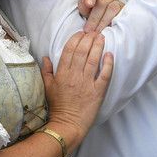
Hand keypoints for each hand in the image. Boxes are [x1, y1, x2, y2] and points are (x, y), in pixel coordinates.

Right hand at [42, 31, 113, 145]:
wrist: (67, 125)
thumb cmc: (58, 106)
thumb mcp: (48, 87)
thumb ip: (46, 71)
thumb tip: (46, 57)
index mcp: (62, 73)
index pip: (69, 50)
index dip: (76, 39)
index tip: (81, 33)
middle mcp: (75, 75)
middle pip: (82, 52)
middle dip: (88, 39)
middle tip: (94, 31)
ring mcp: (87, 83)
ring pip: (93, 60)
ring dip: (98, 46)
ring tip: (102, 37)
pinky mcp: (98, 91)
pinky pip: (105, 74)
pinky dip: (108, 64)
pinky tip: (110, 54)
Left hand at [77, 0, 124, 32]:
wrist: (111, 28)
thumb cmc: (97, 20)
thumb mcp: (88, 14)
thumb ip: (84, 6)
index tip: (88, 4)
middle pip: (102, 2)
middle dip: (94, 17)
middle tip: (88, 30)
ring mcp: (119, 4)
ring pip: (112, 8)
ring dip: (103, 22)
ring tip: (97, 32)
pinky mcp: (125, 13)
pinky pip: (121, 16)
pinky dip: (114, 23)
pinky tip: (108, 30)